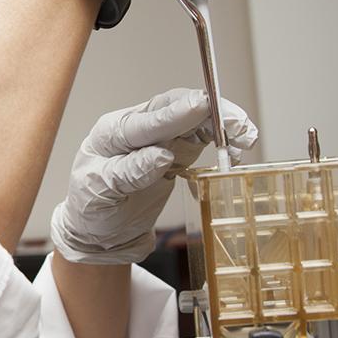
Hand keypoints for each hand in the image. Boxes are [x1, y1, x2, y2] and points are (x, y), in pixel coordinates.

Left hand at [51, 88, 256, 264]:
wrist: (100, 231)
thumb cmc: (92, 210)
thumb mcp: (99, 194)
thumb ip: (128, 173)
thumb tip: (162, 156)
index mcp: (113, 133)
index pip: (148, 120)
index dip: (176, 114)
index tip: (201, 106)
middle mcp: (137, 128)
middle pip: (177, 108)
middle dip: (211, 112)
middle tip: (237, 126)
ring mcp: (158, 139)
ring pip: (195, 121)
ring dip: (222, 125)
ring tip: (245, 138)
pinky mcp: (175, 152)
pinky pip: (201, 140)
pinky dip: (221, 142)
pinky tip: (236, 151)